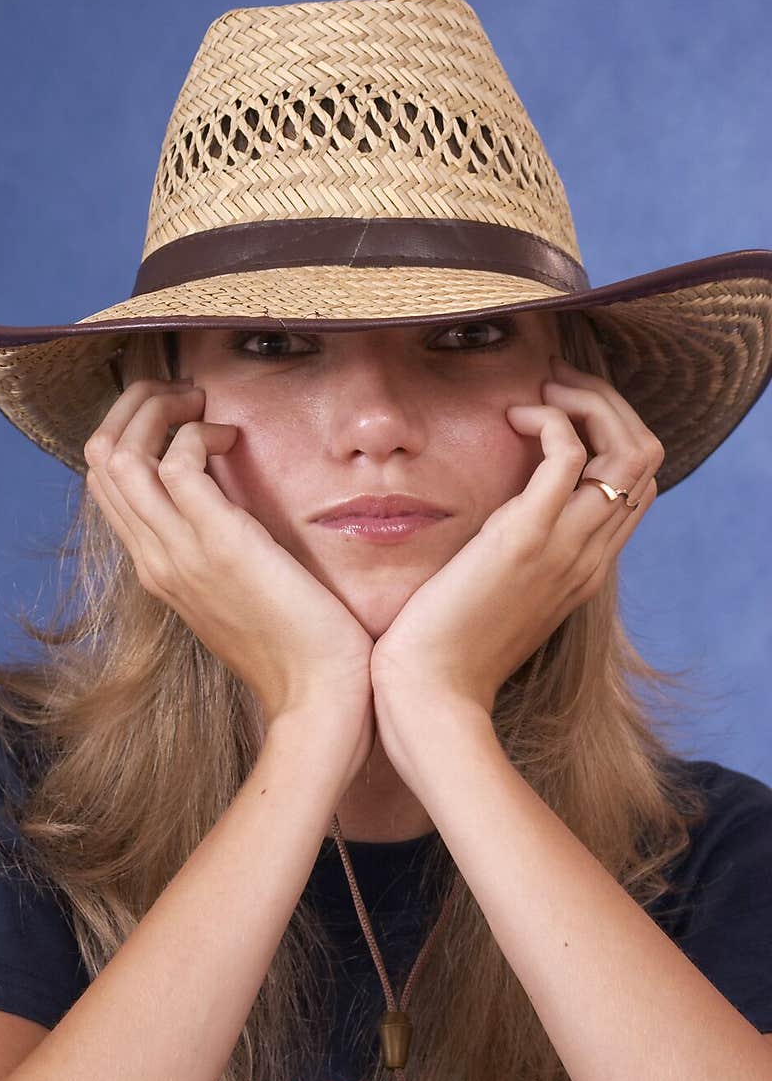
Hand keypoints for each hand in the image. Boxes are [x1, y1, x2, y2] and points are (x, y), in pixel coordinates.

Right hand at [83, 378, 375, 759]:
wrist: (318, 696)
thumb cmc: (296, 644)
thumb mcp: (243, 586)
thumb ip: (221, 544)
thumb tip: (232, 494)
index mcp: (156, 567)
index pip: (106, 482)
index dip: (131, 432)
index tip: (180, 416)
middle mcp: (153, 557)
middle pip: (98, 459)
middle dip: (134, 406)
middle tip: (186, 396)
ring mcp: (177, 553)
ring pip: (119, 454)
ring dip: (157, 409)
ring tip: (201, 404)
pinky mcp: (217, 544)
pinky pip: (177, 464)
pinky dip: (199, 434)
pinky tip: (235, 438)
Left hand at [370, 354, 663, 728]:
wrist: (432, 695)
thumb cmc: (448, 649)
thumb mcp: (496, 594)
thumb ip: (513, 556)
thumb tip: (497, 516)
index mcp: (586, 567)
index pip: (637, 487)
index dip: (611, 435)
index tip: (560, 413)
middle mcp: (590, 554)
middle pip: (647, 458)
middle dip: (609, 405)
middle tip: (557, 385)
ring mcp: (566, 545)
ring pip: (628, 449)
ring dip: (590, 401)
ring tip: (543, 390)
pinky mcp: (525, 536)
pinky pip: (568, 454)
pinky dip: (551, 418)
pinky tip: (513, 416)